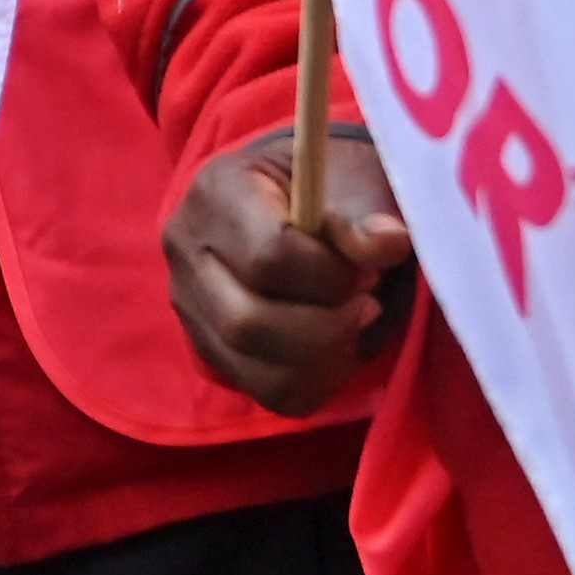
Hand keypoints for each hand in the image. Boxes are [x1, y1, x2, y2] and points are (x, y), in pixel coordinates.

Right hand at [165, 125, 411, 412]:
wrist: (292, 201)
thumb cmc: (328, 187)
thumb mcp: (354, 182)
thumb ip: (367, 215)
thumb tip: (389, 243)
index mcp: (217, 192)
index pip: (269, 256)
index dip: (333, 275)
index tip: (368, 269)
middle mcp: (185, 249)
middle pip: (248, 322)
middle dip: (327, 325)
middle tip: (366, 302)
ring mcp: (189, 304)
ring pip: (255, 367)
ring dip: (324, 358)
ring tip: (351, 323)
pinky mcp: (209, 346)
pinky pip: (266, 392)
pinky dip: (315, 382)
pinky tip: (334, 347)